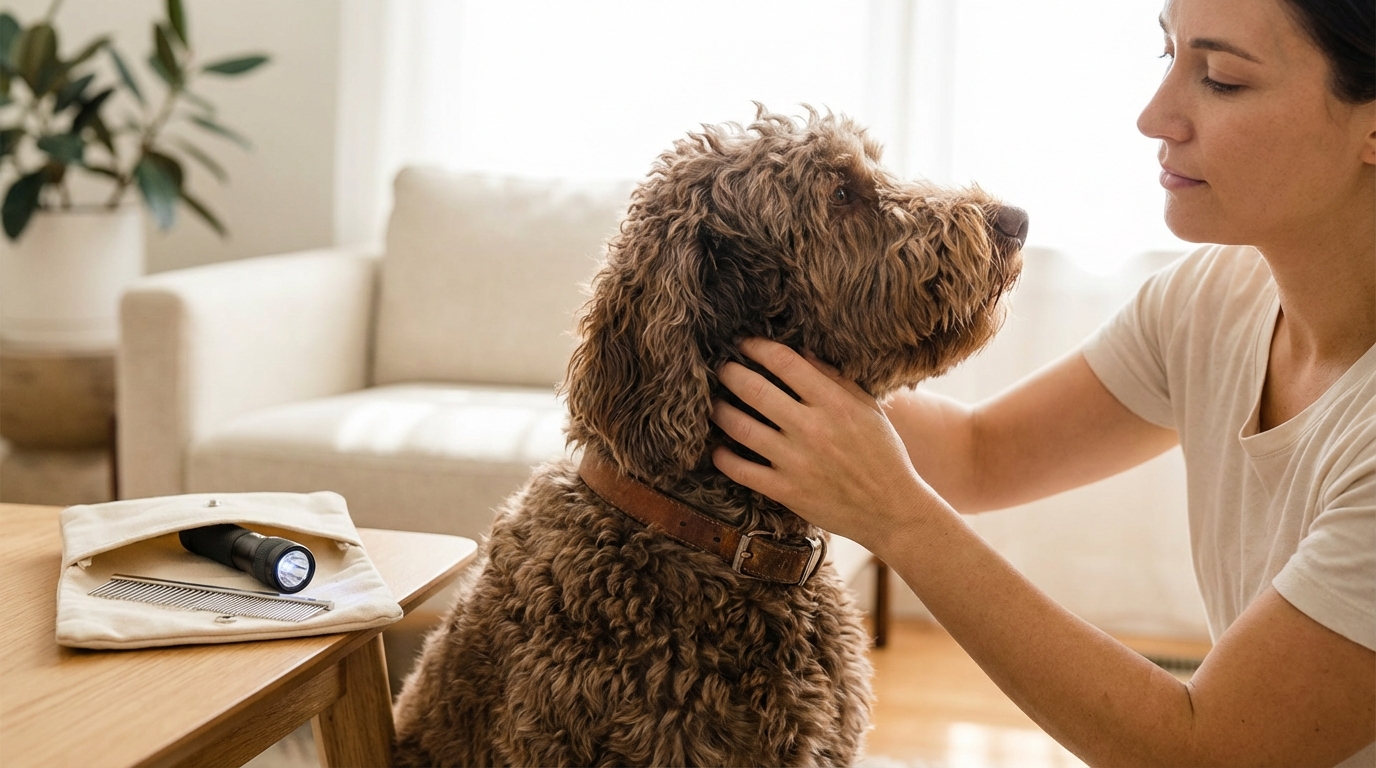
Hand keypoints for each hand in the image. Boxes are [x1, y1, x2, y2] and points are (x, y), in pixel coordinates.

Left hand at [709, 338, 938, 548]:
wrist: (892, 510)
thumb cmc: (882, 454)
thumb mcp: (868, 409)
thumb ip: (835, 379)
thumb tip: (801, 351)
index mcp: (834, 404)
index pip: (785, 363)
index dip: (757, 347)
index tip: (744, 344)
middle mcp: (812, 428)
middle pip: (755, 390)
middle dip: (730, 374)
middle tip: (721, 369)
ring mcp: (796, 461)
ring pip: (741, 428)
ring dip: (720, 412)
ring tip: (714, 405)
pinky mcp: (786, 491)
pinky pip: (742, 471)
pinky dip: (723, 458)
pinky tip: (718, 449)